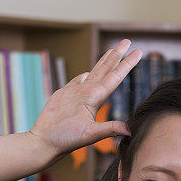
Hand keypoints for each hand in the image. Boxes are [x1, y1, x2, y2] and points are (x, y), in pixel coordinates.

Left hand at [28, 39, 141, 156]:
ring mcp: (72, 90)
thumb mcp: (91, 135)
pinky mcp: (63, 94)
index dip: (128, 64)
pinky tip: (87, 73)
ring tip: (111, 50)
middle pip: (104, 68)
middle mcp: (83, 89)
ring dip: (103, 61)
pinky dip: (86, 75)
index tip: (138, 52)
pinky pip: (78, 80)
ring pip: (92, 71)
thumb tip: (130, 129)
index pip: (115, 77)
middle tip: (127, 40)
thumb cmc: (66, 139)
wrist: (42, 140)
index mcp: (93, 96)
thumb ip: (111, 129)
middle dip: (117, 54)